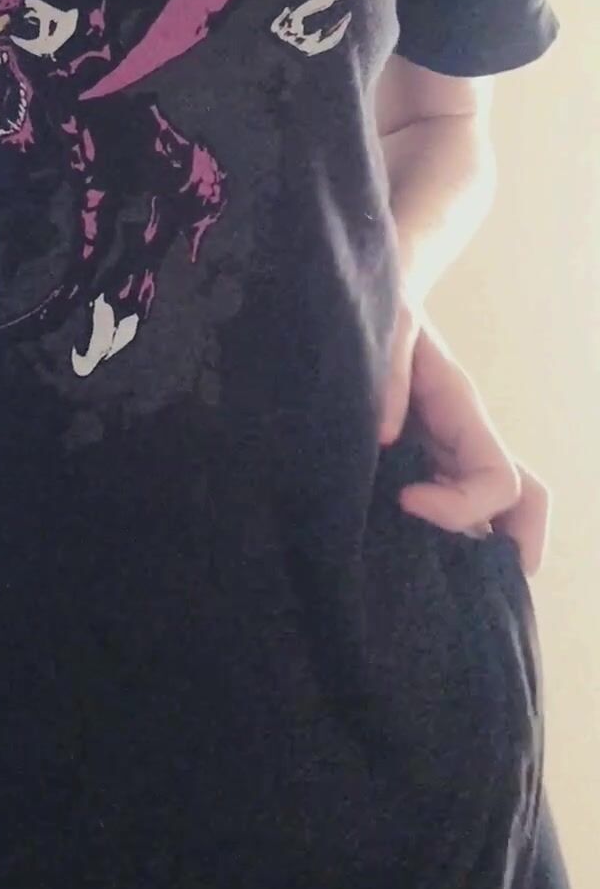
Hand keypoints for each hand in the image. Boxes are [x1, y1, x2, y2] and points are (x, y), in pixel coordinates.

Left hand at [380, 305, 550, 577]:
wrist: (367, 299)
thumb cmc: (380, 308)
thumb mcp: (387, 324)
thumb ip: (390, 371)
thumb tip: (387, 433)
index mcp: (464, 415)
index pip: (500, 481)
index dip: (462, 507)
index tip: (404, 502)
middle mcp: (465, 444)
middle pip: (522, 509)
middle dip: (509, 555)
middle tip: (455, 589)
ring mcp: (444, 458)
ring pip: (489, 520)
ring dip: (471, 557)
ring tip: (424, 588)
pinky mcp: (412, 466)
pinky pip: (445, 514)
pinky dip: (434, 544)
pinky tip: (391, 564)